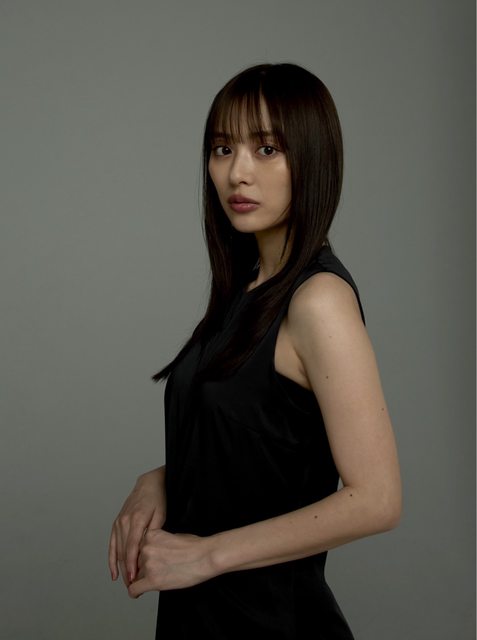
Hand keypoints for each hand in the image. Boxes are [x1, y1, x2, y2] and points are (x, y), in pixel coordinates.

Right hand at [109, 467, 166, 585]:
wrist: (148, 484)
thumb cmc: (158, 499)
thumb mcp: (161, 515)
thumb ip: (153, 533)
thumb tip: (148, 551)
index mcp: (137, 520)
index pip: (132, 547)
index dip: (132, 565)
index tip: (133, 579)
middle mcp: (124, 522)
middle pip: (123, 552)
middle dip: (127, 571)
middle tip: (133, 588)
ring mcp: (118, 522)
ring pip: (118, 550)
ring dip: (121, 568)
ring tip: (127, 583)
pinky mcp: (116, 523)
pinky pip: (112, 544)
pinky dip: (112, 559)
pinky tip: (113, 573)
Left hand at [127, 529, 216, 597]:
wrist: (206, 556)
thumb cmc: (195, 547)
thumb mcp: (172, 536)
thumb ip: (159, 543)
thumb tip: (155, 552)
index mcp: (150, 535)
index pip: (138, 549)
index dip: (142, 557)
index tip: (143, 564)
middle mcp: (146, 548)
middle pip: (136, 562)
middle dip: (143, 568)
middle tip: (156, 572)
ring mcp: (148, 564)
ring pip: (136, 575)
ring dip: (143, 579)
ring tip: (158, 579)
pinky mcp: (152, 580)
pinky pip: (134, 589)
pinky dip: (134, 592)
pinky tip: (137, 594)